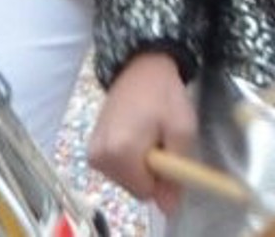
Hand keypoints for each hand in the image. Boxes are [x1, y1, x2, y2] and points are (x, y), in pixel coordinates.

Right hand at [90, 50, 197, 211]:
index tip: (169, 151)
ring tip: (148, 134)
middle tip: (159, 139)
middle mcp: (100, 156)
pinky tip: (135, 135)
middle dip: (150, 170)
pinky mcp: (92, 149)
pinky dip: (129, 159)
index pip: (146, 191)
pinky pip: (117, 169)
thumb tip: (169, 207)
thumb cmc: (163, 94)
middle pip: (135, 188)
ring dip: (141, 164)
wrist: (140, 67)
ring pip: (126, 180)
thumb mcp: (182, 129)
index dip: (163, 177)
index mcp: (120, 152)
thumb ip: (177, 171)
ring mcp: (93, 153)